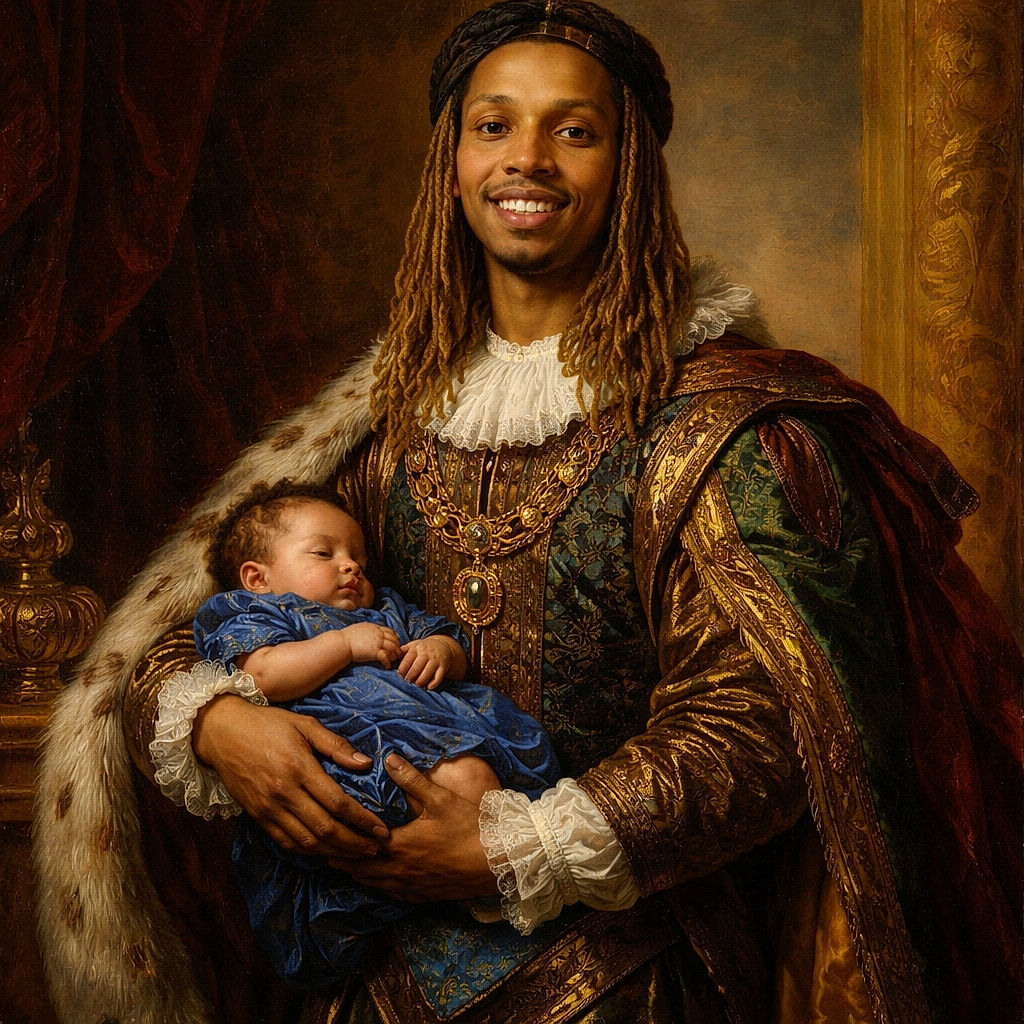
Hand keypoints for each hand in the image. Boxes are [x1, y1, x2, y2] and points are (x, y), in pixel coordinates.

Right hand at [193, 695, 387, 857]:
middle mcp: (284, 793)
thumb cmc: (267, 724)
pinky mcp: (257, 816)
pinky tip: (325, 852)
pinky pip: (286, 842)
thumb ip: (335, 745)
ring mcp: (268, 808)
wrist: (222, 732)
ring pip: (307, 841)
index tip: (382, 829)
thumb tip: (365, 763)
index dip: (363, 820)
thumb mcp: (304, 724)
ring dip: (335, 852)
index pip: (338, 802)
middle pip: (325, 829)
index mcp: (299, 768)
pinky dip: (308, 851)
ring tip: (357, 855)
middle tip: (377, 849)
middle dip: (355, 843)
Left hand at [331, 754, 498, 901]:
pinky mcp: (427, 895)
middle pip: (363, 869)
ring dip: (359, 877)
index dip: (342, 842)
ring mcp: (414, 885)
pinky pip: (396, 895)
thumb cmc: (469, 827)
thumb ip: (411, 779)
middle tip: (324, 856)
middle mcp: (401, 869)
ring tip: (344, 870)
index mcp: (401, 845)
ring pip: (377, 885)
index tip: (324, 836)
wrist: (498, 861)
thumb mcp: (440, 798)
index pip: (361, 845)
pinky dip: (382, 889)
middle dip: (343, 862)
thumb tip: (388, 758)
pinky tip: (381, 886)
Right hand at [341, 622, 400, 667]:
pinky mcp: (375, 652)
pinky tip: (387, 666)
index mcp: (375, 627)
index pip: (390, 632)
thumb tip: (368, 631)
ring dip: (394, 655)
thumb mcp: (359, 628)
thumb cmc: (346, 637)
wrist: (341, 643)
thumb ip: (368, 629)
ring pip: (392, 648)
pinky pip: (386, 657)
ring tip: (393, 660)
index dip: (395, 638)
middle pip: (394, 640)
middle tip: (397, 654)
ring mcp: (377, 643)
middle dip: (397, 647)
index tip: (395, 643)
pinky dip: (388, 662)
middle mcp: (378, 634)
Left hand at [397, 636, 458, 689]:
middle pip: (416, 667)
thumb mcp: (414, 645)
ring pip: (427, 673)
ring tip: (416, 684)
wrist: (443, 646)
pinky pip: (438, 677)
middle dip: (410, 677)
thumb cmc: (424, 648)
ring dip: (420, 681)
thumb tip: (392, 655)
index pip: (407, 659)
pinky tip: (428, 687)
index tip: (400, 675)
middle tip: (407, 681)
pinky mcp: (443, 667)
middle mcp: (427, 653)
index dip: (402, 669)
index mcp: (417, 648)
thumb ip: (403, 650)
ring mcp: (435, 660)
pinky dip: (433, 684)